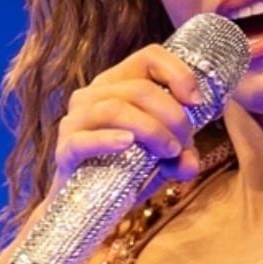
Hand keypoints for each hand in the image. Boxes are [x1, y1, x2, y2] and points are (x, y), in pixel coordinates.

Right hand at [51, 44, 206, 198]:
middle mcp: (93, 95)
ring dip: (152, 129)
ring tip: (169, 151)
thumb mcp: (163, 160)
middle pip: (139, 88)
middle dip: (172, 115)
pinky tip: (128, 144)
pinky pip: (84, 139)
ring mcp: (75, 121)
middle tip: (184, 143)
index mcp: (117, 84)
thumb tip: (189, 162)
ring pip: (116, 108)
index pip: (149, 57)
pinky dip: (108, 139)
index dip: (178, 74)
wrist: (90, 206)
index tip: (197, 102)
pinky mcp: (65, 149)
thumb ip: (181, 156)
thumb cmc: (127, 172)